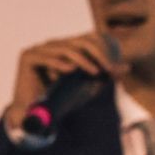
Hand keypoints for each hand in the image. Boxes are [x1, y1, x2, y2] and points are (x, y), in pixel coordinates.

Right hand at [5, 32, 123, 134]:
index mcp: (66, 46)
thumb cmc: (61, 99)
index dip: (104, 51)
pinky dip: (60, 63)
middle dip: (99, 55)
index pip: (90, 39)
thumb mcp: (87, 85)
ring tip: (95, 73)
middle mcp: (53, 44)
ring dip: (84, 60)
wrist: (34, 115)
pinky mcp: (28, 57)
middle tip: (109, 70)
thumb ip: (104, 74)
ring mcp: (40, 48)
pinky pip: (47, 57)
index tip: (114, 69)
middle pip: (81, 41)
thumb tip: (126, 67)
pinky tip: (71, 71)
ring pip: (67, 48)